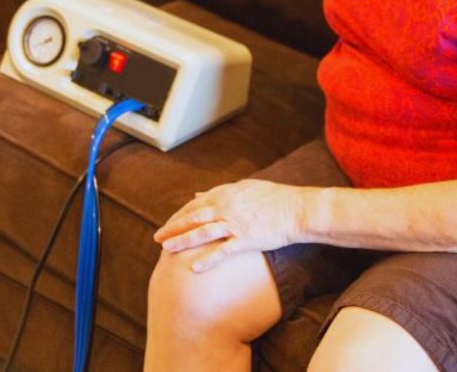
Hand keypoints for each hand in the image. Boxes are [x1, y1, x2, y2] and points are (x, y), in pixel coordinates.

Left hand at [153, 179, 305, 271]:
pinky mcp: (246, 239)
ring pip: (202, 232)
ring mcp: (235, 223)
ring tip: (166, 249)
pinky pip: (222, 251)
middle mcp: (226, 206)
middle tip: (157, 237)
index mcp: (226, 193)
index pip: (195, 204)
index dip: (179, 215)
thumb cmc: (276, 198)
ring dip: (182, 241)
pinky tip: (194, 267)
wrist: (298, 209)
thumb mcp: (246, 188)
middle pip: (193, 217)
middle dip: (173, 228)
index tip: (168, 224)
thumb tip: (199, 194)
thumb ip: (221, 191)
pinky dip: (207, 259)